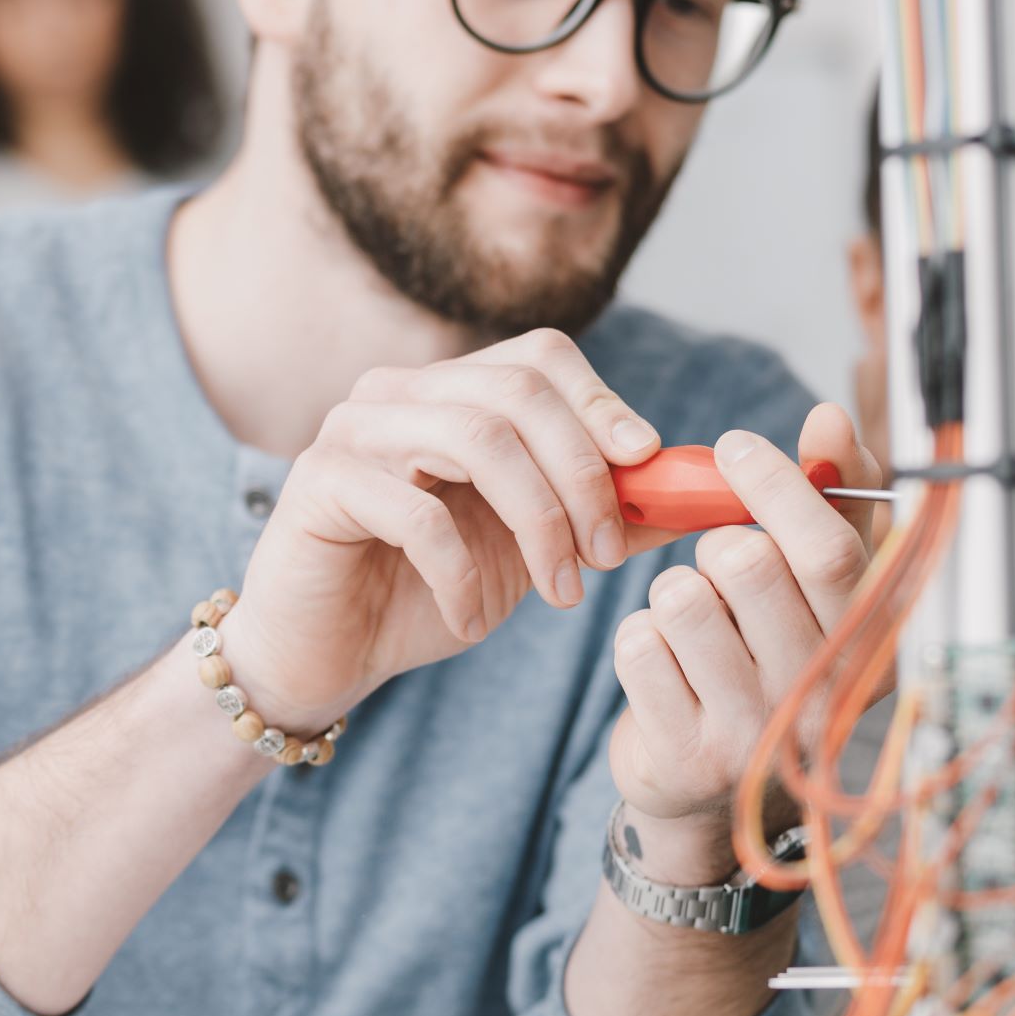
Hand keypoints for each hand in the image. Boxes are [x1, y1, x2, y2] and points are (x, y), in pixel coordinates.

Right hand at [221, 330, 669, 730]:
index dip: (602, 406)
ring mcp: (351, 430)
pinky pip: (416, 512)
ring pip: (475, 439)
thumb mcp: (531, 553)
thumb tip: (696, 494)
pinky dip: (462, 575)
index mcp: (449, 391)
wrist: (323, 657)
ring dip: (538, 524)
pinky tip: (472, 620)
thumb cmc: (424, 596)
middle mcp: (396, 392)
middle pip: (517, 391)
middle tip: (607, 557)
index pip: (540, 358)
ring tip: (559, 594)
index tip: (647, 468)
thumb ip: (604, 517)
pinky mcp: (317, 484)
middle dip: (581, 476)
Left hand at [608, 405, 885, 884]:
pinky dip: (639, 637)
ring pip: (682, 600)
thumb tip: (832, 419)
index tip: (736, 447)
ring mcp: (755, 733)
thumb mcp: (813, 585)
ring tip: (691, 621)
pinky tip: (663, 662)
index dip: (777, 486)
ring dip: (672, 594)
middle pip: (748, 564)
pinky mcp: (686, 754)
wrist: (714, 788)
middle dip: (715, 546)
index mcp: (868, 646)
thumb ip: (830, 499)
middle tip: (716, 567)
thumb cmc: (768, 658)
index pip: (829, 548)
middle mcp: (822, 696)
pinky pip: (638, 645)